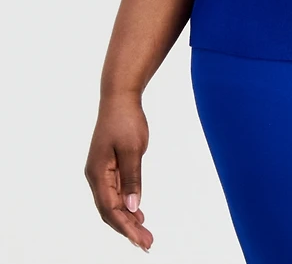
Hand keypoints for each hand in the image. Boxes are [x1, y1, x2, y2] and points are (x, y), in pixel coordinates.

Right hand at [84, 92, 152, 251]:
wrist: (120, 97)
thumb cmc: (126, 120)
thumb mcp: (132, 148)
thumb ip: (132, 179)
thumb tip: (131, 208)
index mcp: (97, 173)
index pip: (110, 209)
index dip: (125, 227)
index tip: (141, 241)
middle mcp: (95, 176)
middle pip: (109, 211)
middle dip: (127, 229)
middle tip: (148, 243)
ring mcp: (101, 172)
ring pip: (111, 204)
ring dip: (127, 220)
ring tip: (144, 234)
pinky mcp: (108, 167)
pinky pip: (115, 193)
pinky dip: (126, 206)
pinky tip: (137, 214)